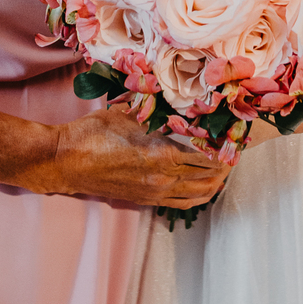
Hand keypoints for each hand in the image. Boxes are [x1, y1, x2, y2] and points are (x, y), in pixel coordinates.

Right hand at [50, 106, 226, 210]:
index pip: (208, 158)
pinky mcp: (144, 201)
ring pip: (197, 196)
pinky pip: (181, 202)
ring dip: (214, 184)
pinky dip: (197, 195)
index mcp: (162, 156)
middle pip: (208, 179)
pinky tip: (201, 185)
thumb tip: (178, 101)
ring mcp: (154, 193)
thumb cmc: (92, 134)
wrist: (65, 161)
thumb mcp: (128, 114)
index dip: (226, 150)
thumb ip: (156, 112)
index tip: (237, 139)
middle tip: (235, 152)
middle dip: (226, 167)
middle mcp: (163, 180)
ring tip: (224, 170)